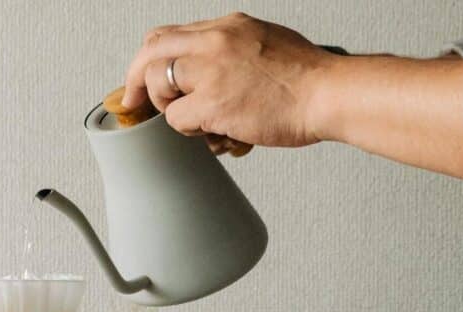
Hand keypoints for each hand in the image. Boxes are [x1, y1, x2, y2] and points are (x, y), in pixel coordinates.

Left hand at [123, 13, 333, 149]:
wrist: (330, 95)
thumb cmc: (305, 80)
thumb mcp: (265, 42)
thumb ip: (230, 51)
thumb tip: (202, 71)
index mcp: (227, 26)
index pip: (168, 35)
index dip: (149, 60)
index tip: (143, 80)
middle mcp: (215, 41)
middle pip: (150, 51)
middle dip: (135, 80)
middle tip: (133, 103)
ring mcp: (212, 70)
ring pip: (157, 84)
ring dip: (168, 108)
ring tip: (195, 120)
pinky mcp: (214, 103)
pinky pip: (176, 119)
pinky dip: (187, 131)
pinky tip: (212, 133)